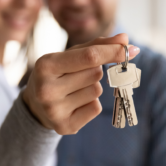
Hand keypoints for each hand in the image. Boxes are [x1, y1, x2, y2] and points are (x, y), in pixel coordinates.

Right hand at [22, 34, 139, 134]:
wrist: (36, 105)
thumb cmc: (57, 74)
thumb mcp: (70, 56)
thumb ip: (96, 46)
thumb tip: (125, 39)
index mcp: (46, 66)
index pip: (89, 57)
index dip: (112, 52)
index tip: (129, 49)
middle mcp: (47, 90)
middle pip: (95, 74)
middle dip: (94, 72)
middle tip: (76, 76)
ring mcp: (54, 111)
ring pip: (96, 92)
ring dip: (92, 88)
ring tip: (73, 91)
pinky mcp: (64, 126)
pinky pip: (95, 109)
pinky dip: (91, 104)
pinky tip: (74, 104)